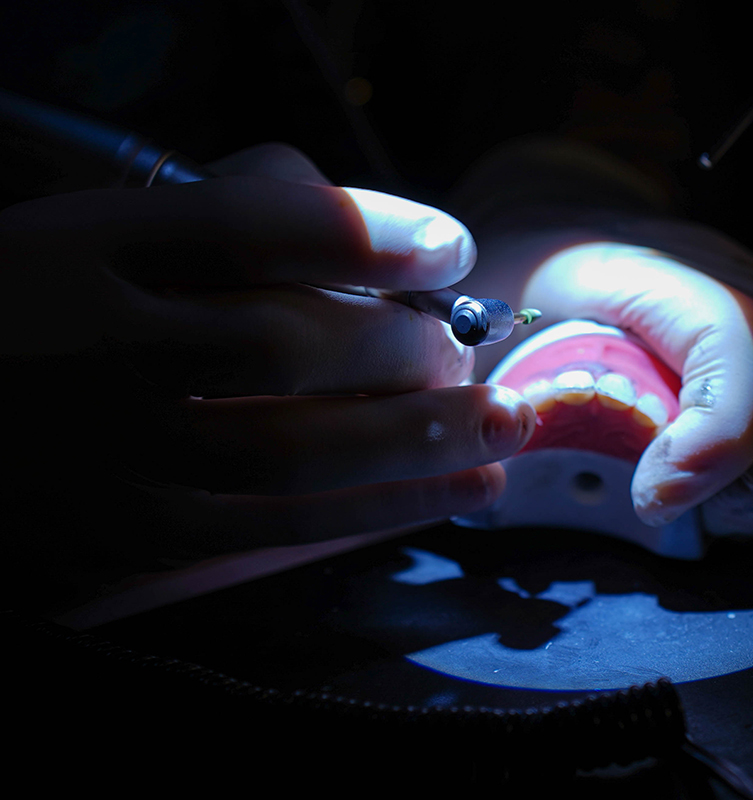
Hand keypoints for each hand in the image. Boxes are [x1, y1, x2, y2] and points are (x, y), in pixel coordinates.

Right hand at [0, 144, 533, 608]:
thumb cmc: (49, 312)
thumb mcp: (103, 231)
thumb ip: (230, 207)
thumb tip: (376, 224)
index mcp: (79, 249)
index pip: (243, 224)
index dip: (366, 231)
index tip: (448, 244)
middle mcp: (94, 351)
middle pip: (282, 340)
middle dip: (401, 342)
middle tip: (462, 345)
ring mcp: (113, 456)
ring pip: (294, 449)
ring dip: (423, 435)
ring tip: (508, 420)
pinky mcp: (140, 538)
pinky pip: (281, 527)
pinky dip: (389, 507)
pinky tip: (470, 490)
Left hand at [463, 218, 752, 536]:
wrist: (547, 216)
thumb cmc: (502, 286)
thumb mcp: (472, 335)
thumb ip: (492, 396)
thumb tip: (512, 489)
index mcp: (641, 265)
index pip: (737, 331)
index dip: (719, 437)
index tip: (654, 502)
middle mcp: (734, 270)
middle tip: (700, 517)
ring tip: (732, 511)